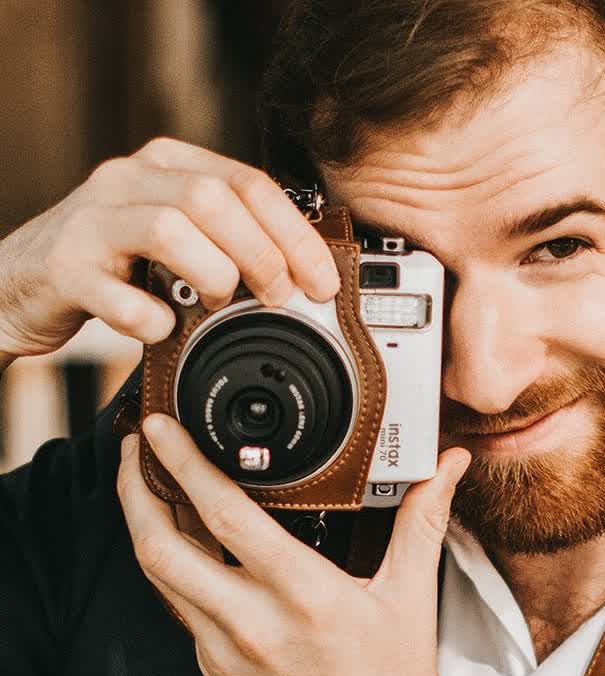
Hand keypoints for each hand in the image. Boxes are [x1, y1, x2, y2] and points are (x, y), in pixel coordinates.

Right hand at [0, 136, 339, 359]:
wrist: (18, 285)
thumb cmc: (114, 266)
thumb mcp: (178, 241)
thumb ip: (230, 241)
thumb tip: (305, 278)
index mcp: (168, 166)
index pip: (249, 183)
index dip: (296, 235)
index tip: (323, 283)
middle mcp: (128, 180)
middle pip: (213, 200)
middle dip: (262, 254)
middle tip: (279, 298)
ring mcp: (91, 220)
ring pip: (169, 228)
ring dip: (212, 276)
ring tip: (218, 304)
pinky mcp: (65, 268)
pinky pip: (118, 293)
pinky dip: (151, 319)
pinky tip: (162, 329)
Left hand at [116, 414, 506, 675]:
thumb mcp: (412, 599)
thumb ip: (422, 521)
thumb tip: (448, 467)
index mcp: (305, 596)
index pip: (224, 514)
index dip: (184, 463)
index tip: (162, 427)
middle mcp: (253, 624)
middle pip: (159, 545)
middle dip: (135, 487)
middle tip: (137, 446)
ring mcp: (225, 653)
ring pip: (159, 578)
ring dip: (145, 526)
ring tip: (149, 487)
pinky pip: (182, 611)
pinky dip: (176, 571)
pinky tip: (188, 550)